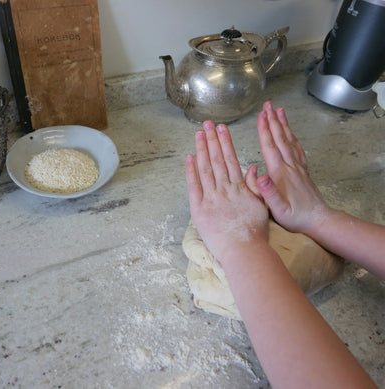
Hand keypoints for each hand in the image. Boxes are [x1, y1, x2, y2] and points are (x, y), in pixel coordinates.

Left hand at [186, 120, 268, 261]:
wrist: (244, 250)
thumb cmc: (254, 232)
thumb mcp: (262, 206)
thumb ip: (256, 186)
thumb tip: (254, 167)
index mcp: (240, 188)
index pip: (231, 159)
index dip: (225, 142)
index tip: (221, 129)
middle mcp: (225, 189)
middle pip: (217, 160)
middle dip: (212, 140)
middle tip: (206, 123)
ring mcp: (211, 198)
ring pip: (205, 169)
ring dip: (201, 150)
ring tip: (198, 134)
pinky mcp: (199, 209)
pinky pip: (194, 187)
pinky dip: (191, 172)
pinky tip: (189, 158)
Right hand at [256, 102, 331, 233]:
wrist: (317, 220)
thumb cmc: (295, 217)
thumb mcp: (277, 210)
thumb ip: (268, 193)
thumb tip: (259, 177)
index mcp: (280, 173)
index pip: (270, 146)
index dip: (264, 129)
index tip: (261, 115)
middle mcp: (290, 166)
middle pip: (280, 138)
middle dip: (272, 120)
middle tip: (268, 105)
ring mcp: (297, 167)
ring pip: (289, 140)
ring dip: (283, 124)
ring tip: (278, 111)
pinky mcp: (302, 171)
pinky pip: (296, 149)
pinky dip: (292, 137)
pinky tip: (290, 133)